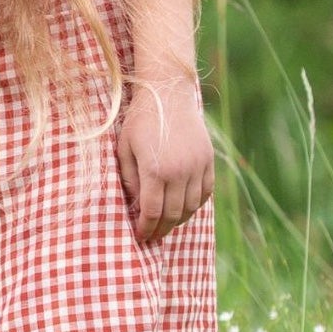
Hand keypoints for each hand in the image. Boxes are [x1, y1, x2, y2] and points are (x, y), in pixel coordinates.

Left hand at [116, 81, 213, 242]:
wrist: (168, 94)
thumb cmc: (140, 121)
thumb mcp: (124, 149)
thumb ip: (129, 179)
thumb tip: (136, 205)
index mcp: (155, 170)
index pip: (152, 212)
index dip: (146, 228)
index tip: (140, 237)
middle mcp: (179, 172)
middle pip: (172, 214)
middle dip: (161, 229)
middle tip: (152, 236)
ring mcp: (197, 167)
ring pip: (191, 207)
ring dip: (178, 221)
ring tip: (166, 226)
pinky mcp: (208, 161)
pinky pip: (205, 193)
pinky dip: (195, 206)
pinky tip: (184, 210)